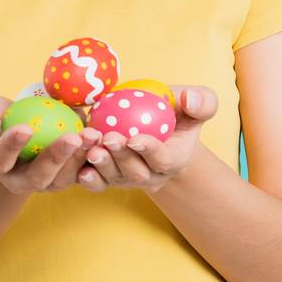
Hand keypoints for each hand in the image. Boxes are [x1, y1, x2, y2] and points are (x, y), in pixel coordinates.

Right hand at [0, 95, 102, 194]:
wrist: (11, 127)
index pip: (0, 160)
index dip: (11, 146)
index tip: (26, 128)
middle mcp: (17, 180)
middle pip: (36, 177)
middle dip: (55, 158)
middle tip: (72, 137)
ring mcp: (43, 181)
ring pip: (62, 179)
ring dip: (79, 158)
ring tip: (92, 135)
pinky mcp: (64, 176)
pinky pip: (80, 172)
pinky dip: (91, 157)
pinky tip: (102, 137)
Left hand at [76, 85, 216, 193]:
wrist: (158, 127)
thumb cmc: (177, 113)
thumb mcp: (197, 104)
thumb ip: (202, 102)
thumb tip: (189, 99)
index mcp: (174, 159)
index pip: (162, 160)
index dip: (149, 151)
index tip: (136, 138)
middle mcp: (151, 175)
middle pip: (135, 172)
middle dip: (120, 156)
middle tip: (107, 138)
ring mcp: (128, 179)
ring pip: (114, 177)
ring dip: (101, 164)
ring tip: (90, 147)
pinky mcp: (108, 178)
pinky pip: (98, 182)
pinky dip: (88, 177)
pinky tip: (79, 169)